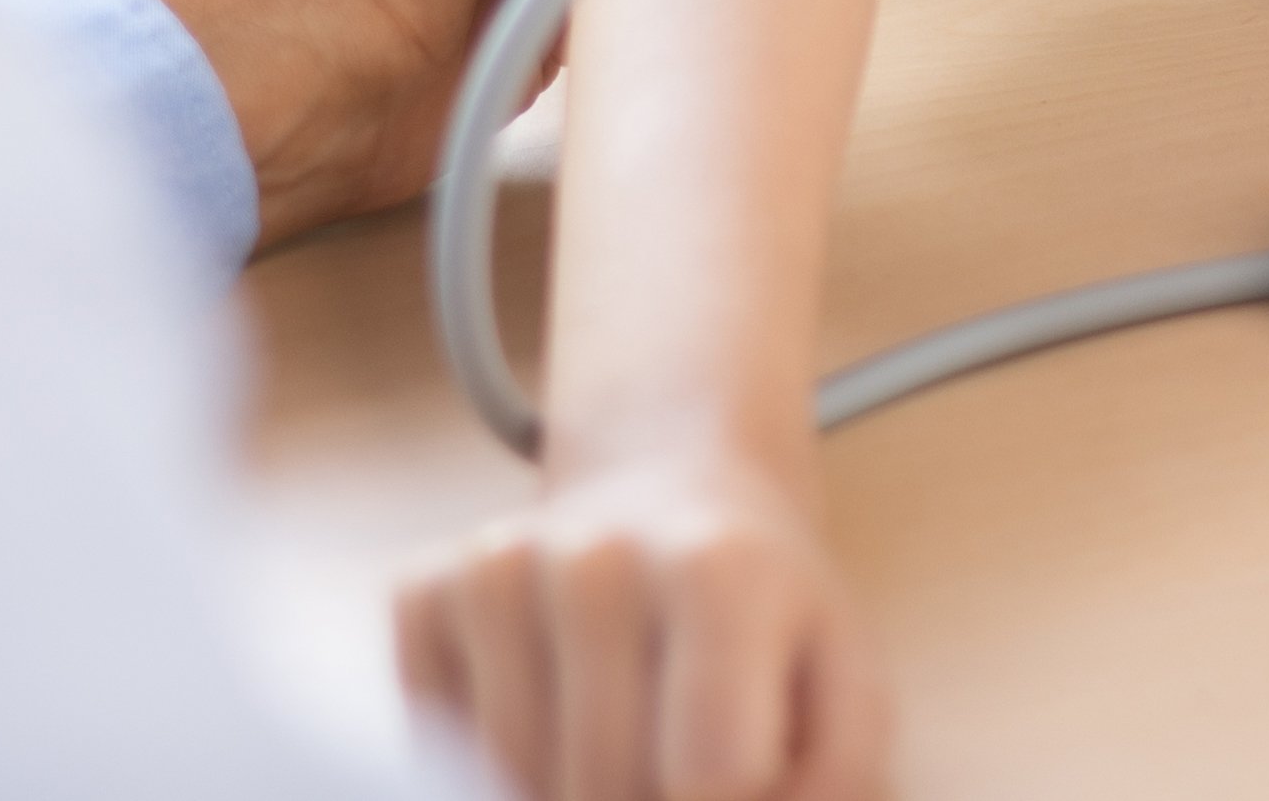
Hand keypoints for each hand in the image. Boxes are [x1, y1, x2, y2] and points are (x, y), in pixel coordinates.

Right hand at [397, 442, 891, 800]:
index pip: (704, 775)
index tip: (743, 770)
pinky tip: (545, 705)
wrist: (676, 498)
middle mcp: (599, 555)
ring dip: (561, 786)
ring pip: (508, 777)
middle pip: (601, 786)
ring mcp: (499, 566)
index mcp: (721, 572)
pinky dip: (480, 760)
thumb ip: (829, 782)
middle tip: (675, 757)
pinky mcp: (424, 590)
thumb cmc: (768, 624)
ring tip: (621, 732)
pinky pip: (429, 741)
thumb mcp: (844, 694)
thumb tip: (729, 800)